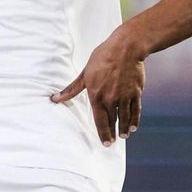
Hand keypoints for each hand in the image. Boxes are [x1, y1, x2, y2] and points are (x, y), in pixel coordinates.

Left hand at [51, 26, 145, 145]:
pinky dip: (135, 119)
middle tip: (112, 142)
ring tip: (123, 135)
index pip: (100, 121)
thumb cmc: (103, 58)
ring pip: (125, 118)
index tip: (106, 143)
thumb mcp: (85, 74)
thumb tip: (55, 98)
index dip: (103, 134)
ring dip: (124, 128)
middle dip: (112, 133)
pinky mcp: (136, 92)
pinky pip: (136, 110)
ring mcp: (124, 97)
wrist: (125, 48)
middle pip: (113, 122)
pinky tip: (134, 126)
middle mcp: (111, 99)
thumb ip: (72, 89)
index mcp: (97, 96)